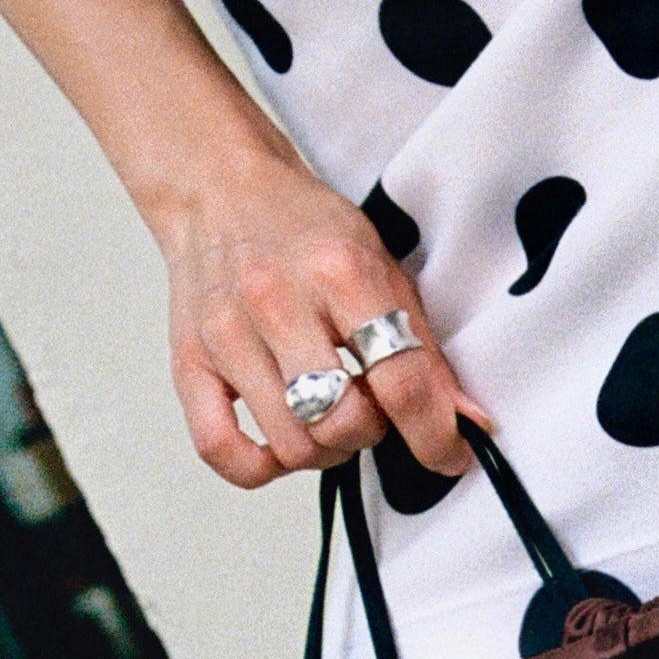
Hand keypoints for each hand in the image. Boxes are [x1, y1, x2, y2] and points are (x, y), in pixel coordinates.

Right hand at [159, 138, 480, 487]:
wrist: (220, 189)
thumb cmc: (304, 229)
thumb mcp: (382, 267)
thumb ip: (425, 348)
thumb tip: (469, 421)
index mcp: (339, 272)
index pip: (400, 380)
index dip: (434, 435)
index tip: (448, 455)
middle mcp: (278, 302)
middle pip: (343, 421)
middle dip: (372, 434)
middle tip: (370, 410)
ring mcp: (227, 335)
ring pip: (291, 444)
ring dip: (325, 451)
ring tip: (328, 419)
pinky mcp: (189, 362)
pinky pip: (220, 450)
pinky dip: (260, 468)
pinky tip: (282, 445)